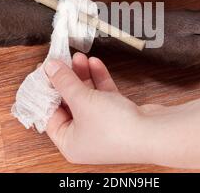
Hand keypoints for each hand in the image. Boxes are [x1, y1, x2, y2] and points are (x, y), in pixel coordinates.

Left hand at [44, 53, 163, 164]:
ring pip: (86, 96)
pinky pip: (102, 96)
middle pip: (68, 102)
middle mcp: (84, 137)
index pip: (49, 113)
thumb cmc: (116, 127)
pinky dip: (98, 80)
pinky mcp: (118, 116)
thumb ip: (64, 81)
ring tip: (79, 56)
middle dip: (67, 79)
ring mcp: (102, 126)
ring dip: (83, 76)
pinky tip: (95, 63)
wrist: (154, 133)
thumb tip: (49, 67)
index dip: (46, 90)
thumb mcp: (82, 100)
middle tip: (62, 59)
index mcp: (69, 142)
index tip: (44, 70)